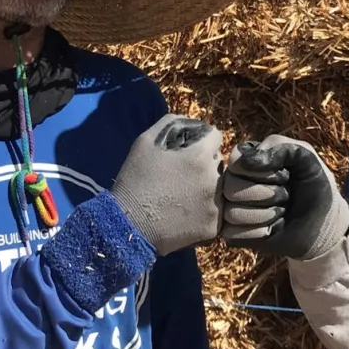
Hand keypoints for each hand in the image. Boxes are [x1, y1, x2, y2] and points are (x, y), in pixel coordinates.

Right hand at [110, 114, 224, 255]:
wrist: (127, 226)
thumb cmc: (134, 180)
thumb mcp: (145, 141)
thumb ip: (171, 123)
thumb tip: (188, 121)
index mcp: (200, 156)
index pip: (216, 136)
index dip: (203, 140)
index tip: (192, 149)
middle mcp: (214, 179)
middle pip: (218, 162)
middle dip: (206, 164)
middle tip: (184, 175)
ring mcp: (216, 205)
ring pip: (221, 187)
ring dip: (208, 187)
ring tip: (185, 195)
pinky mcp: (214, 227)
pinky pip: (217, 211)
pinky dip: (206, 211)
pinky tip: (187, 213)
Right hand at [221, 135, 348, 259]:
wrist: (324, 225)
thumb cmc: (314, 187)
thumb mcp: (305, 158)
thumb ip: (278, 146)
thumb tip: (245, 161)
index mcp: (249, 159)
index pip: (236, 160)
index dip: (262, 171)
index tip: (285, 175)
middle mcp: (235, 181)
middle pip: (230, 186)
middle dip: (266, 193)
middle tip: (285, 195)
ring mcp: (232, 208)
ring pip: (231, 212)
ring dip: (265, 214)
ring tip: (280, 211)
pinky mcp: (234, 234)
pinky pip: (233, 234)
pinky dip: (259, 232)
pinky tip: (272, 228)